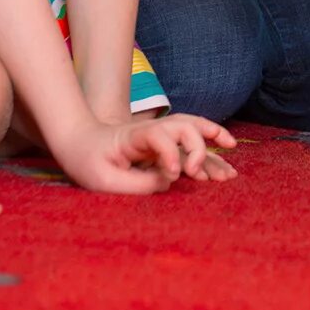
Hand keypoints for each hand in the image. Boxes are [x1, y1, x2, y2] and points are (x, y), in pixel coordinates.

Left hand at [50, 115, 236, 193]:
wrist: (77, 141)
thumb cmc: (87, 161)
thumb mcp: (104, 181)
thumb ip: (139, 184)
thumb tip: (170, 183)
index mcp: (132, 137)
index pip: (159, 137)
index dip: (170, 153)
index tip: (174, 174)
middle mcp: (149, 131)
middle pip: (181, 125)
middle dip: (197, 143)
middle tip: (197, 171)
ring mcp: (156, 136)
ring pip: (190, 129)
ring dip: (212, 136)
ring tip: (232, 146)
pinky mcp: (160, 146)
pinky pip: (189, 145)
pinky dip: (208, 150)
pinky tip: (222, 159)